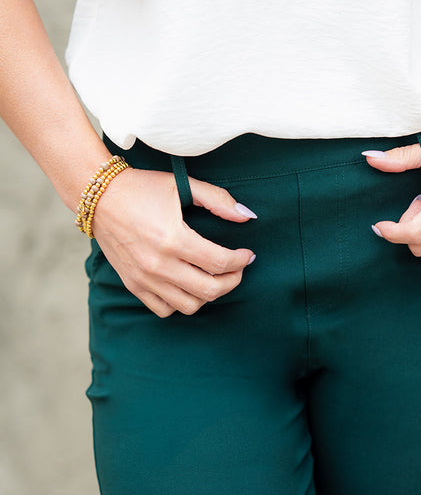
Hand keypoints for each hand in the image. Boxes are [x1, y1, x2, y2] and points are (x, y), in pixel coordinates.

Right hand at [89, 167, 256, 316]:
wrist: (99, 197)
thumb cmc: (141, 188)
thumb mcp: (182, 185)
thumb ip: (218, 199)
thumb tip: (248, 216)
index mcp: (172, 239)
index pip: (219, 262)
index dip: (241, 261)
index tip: (247, 255)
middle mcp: (158, 264)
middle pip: (209, 290)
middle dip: (232, 281)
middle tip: (238, 269)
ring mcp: (144, 278)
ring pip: (189, 305)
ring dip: (209, 294)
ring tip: (215, 277)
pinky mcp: (133, 285)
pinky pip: (164, 309)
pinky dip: (182, 302)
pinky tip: (189, 285)